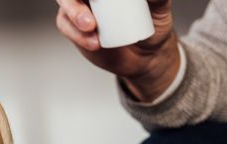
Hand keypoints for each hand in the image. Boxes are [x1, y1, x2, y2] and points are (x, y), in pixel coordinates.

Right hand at [55, 0, 180, 101]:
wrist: (146, 55)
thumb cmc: (153, 25)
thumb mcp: (161, 7)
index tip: (102, 0)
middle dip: (77, 1)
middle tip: (92, 17)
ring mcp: (80, 7)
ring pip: (66, 4)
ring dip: (74, 13)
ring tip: (90, 27)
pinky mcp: (74, 28)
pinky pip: (66, 26)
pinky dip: (77, 34)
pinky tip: (93, 42)